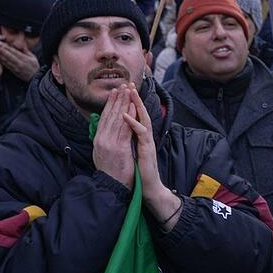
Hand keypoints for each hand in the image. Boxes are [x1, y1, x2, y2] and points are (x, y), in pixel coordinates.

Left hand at [0, 42, 39, 81]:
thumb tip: (21, 45)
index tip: (3, 44)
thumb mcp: (33, 57)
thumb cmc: (34, 67)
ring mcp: (16, 68)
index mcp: (25, 59)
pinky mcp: (13, 71)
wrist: (35, 78)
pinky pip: (7, 66)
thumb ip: (26, 51)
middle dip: (2, 51)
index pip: (15, 52)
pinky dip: (2, 61)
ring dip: (0, 55)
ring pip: (6, 61)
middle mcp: (19, 63)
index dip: (8, 48)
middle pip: (9, 56)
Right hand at [93, 88, 135, 190]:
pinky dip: (129, 116)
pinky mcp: (119, 148)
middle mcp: (101, 139)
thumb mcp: (103, 154)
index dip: (110, 104)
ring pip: (117, 118)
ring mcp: (109, 143)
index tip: (115, 92)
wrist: (111, 187)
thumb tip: (106, 131)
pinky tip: (133, 106)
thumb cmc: (111, 173)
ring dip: (123, 103)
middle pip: (110, 115)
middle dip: (117, 99)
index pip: (104, 117)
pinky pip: (125, 128)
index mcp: (98, 140)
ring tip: (128, 91)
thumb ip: (104, 141)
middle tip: (122, 85)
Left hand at [122, 84, 182, 231]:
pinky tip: (125, 114)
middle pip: (141, 113)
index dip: (130, 103)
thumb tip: (123, 132)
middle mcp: (146, 137)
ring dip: (135, 104)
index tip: (123, 91)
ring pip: (143, 118)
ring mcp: (147, 142)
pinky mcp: (147, 149)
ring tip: (129, 92)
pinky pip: (140, 132)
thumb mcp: (132, 152)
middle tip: (128, 83)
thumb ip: (130, 141)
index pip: (136, 116)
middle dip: (134, 98)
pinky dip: (132, 122)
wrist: (149, 188)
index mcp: (141, 137)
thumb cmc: (139, 172)